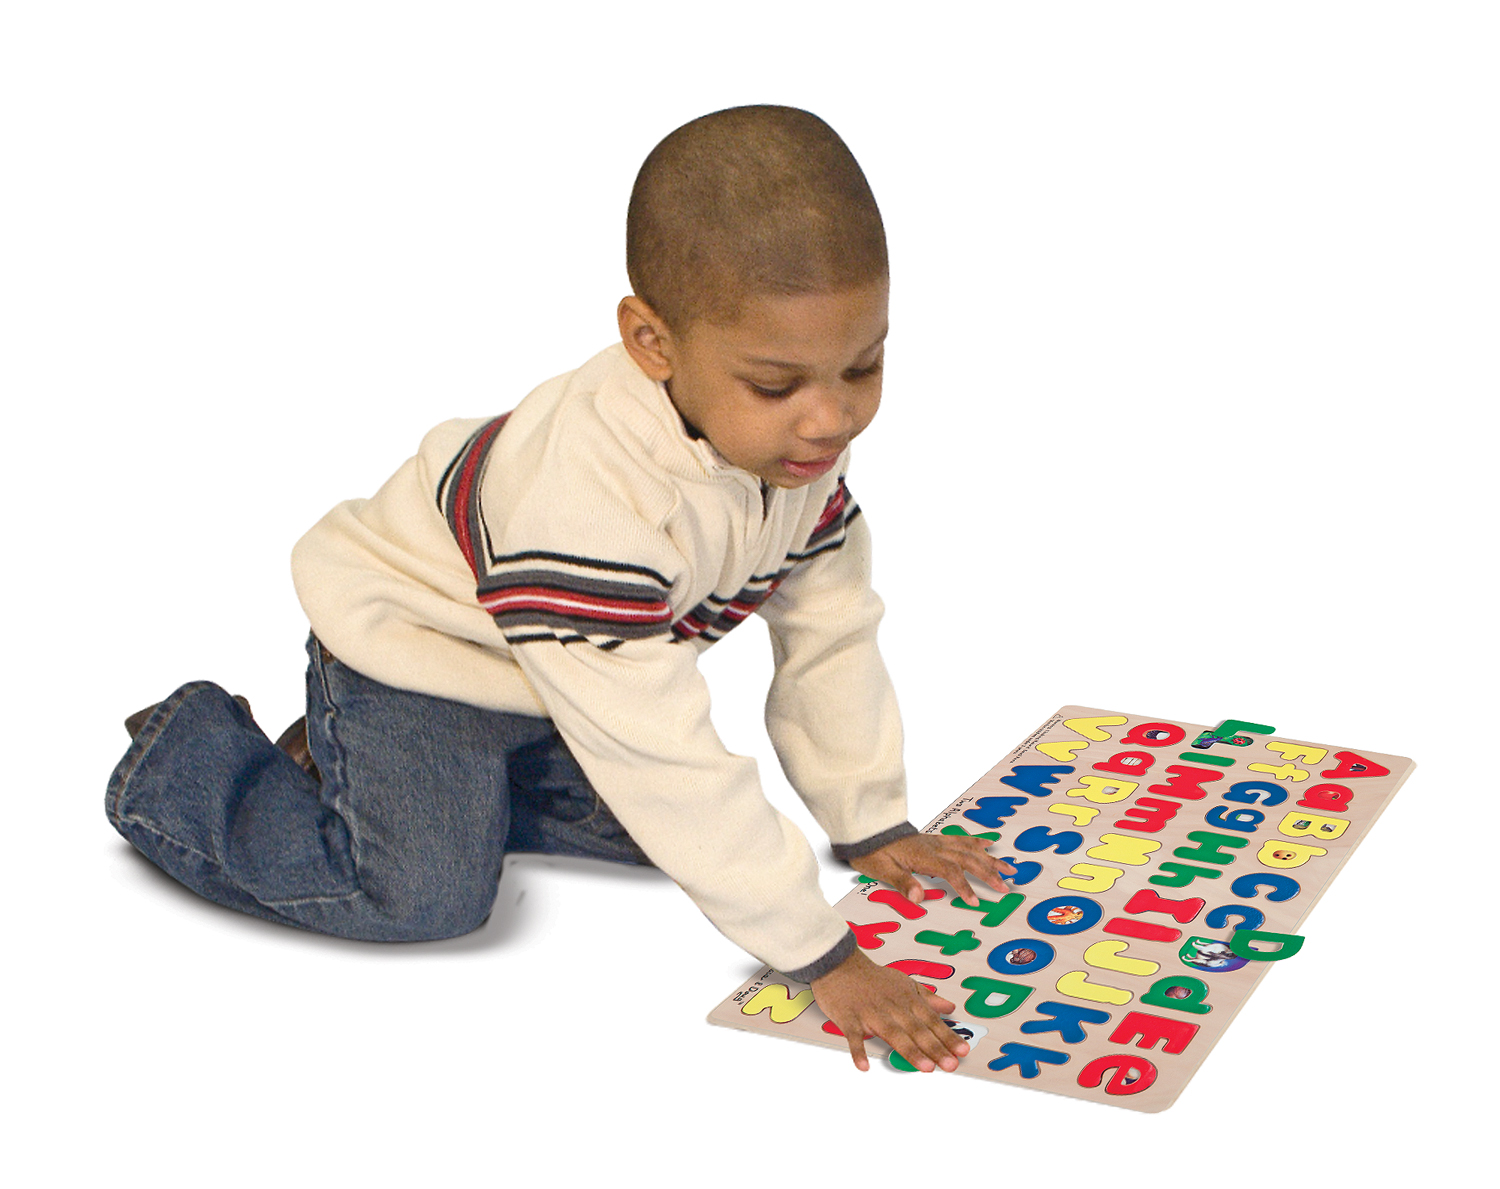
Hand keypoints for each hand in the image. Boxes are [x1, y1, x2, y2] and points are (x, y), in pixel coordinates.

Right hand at [811, 949, 967, 1071]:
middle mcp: (892, 1007)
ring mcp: (870, 1013)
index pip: (931, 1020)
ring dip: (910, 1051)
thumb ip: (927, 997)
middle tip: (951, 1065)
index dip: (947, 1036)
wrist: (838, 963)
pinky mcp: (848, 1018)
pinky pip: (853, 1037)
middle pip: (917, 1030)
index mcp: (906, 999)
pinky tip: (864, 1067)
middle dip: (935, 1048)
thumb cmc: (872, 978)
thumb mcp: (904, 982)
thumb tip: (950, 1006)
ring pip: (893, 1034)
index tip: (963, 1051)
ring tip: (926, 1068)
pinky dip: (858, 1051)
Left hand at [848, 832, 1014, 906]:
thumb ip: (902, 883)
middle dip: (988, 873)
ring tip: (1009, 868)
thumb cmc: (871, 852)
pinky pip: (959, 839)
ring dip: (989, 859)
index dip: (964, 887)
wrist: (864, 831)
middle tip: (1006, 887)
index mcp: (923, 856)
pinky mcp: (933, 839)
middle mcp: (933, 847)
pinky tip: (988, 844)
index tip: (975, 902)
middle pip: (967, 859)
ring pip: (969, 849)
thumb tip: (918, 898)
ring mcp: (935, 841)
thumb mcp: (881, 870)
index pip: (950, 871)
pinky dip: (976, 842)